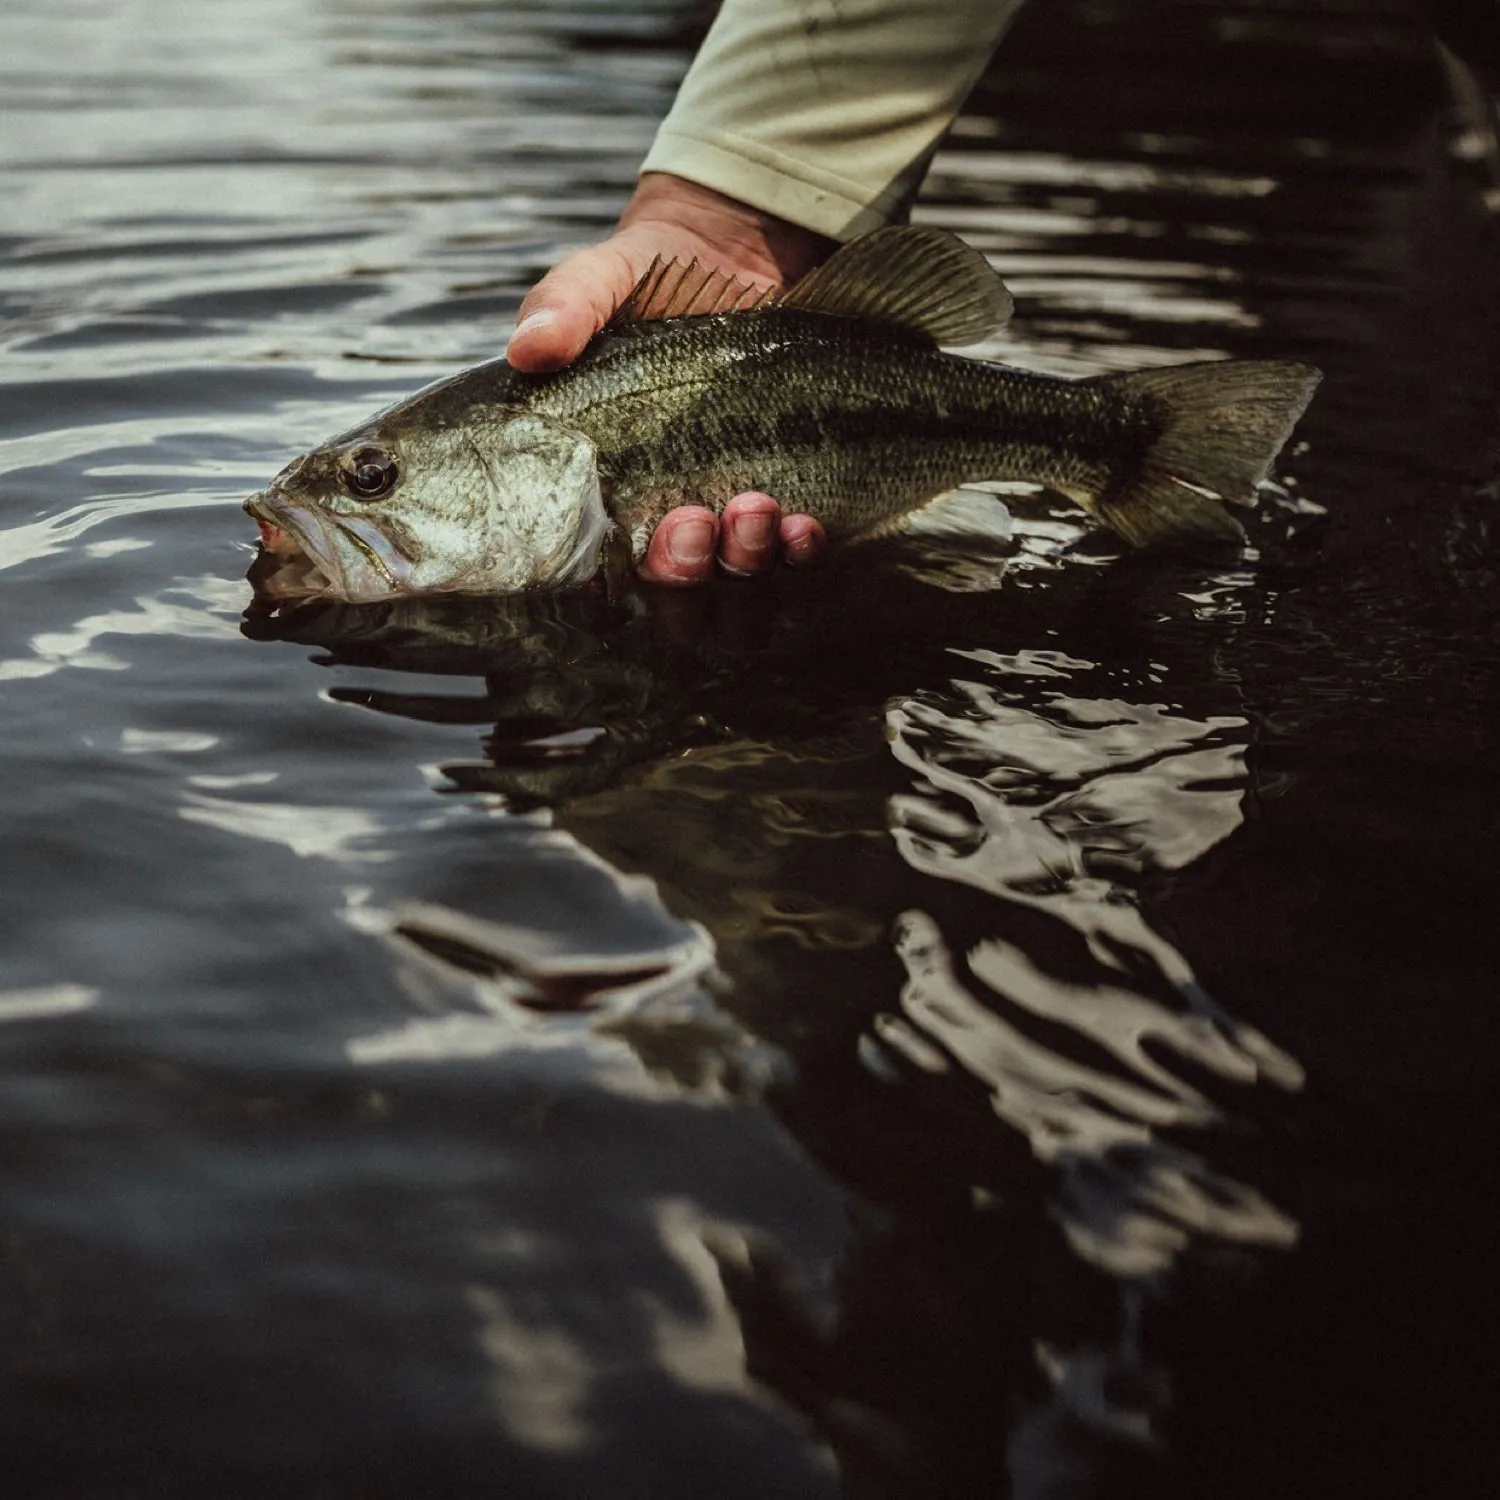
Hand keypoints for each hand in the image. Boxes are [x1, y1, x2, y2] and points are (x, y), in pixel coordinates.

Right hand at [508, 173, 831, 584]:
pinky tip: (804, 527)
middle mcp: (667, 504)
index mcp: (607, 478)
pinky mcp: (791, 490)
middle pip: (674, 578)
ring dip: (744, 558)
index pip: (605, 555)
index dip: (626, 566)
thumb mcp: (601, 280)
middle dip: (686, 565)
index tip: (648, 534)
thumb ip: (564, 306)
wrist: (736, 253)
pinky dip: (799, 551)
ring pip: (735, 572)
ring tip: (755, 512)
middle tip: (695, 522)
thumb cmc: (649, 278)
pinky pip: (795, 550)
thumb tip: (529, 348)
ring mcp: (730, 503)